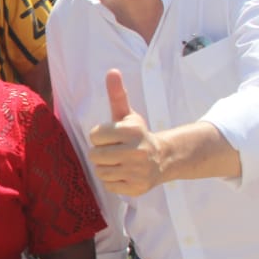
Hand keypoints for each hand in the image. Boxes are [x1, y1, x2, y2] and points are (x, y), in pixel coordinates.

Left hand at [88, 69, 163, 195]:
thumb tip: (112, 71)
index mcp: (132, 131)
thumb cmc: (136, 134)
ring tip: (119, 161)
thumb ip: (117, 94)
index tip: (112, 136)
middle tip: (114, 150)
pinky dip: (113, 180)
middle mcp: (137, 151)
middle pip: (94, 155)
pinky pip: (109, 185)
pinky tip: (125, 173)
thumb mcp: (127, 114)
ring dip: (106, 167)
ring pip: (100, 171)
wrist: (163, 158)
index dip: (100, 136)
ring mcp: (138, 171)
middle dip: (101, 152)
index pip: (94, 135)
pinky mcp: (137, 187)